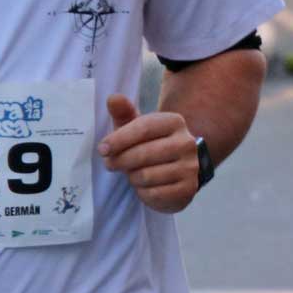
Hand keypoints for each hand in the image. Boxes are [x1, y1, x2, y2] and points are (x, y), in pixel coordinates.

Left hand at [98, 95, 200, 213]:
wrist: (177, 168)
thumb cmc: (149, 144)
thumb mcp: (136, 127)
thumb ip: (123, 112)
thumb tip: (113, 98)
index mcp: (174, 122)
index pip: (143, 128)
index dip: (119, 139)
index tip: (103, 149)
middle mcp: (187, 143)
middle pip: (143, 154)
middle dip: (120, 161)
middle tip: (111, 164)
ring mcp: (190, 167)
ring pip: (146, 175)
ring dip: (132, 177)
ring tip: (133, 173)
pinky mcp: (189, 188)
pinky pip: (154, 194)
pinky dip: (143, 192)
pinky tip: (146, 186)